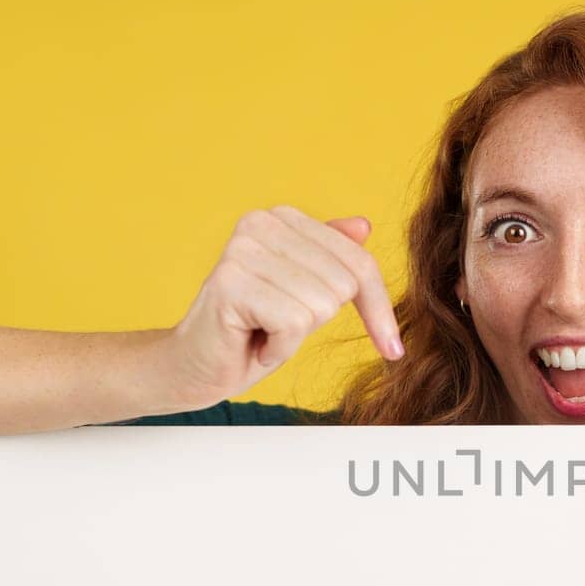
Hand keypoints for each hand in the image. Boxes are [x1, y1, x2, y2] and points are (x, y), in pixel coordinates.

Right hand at [156, 206, 403, 409]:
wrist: (193, 366)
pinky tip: (253, 343)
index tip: (391, 346)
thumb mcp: (304, 295)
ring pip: (320, 305)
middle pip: (343, 284)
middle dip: (317, 320)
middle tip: (277, 325)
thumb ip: (331, 258)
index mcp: (281, 219)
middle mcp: (259, 223)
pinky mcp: (230, 284)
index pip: (358, 262)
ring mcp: (242, 251)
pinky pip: (293, 324)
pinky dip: (278, 348)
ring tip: (261, 332)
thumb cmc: (251, 331)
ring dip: (294, 336)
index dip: (377, 309)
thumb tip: (364, 227)